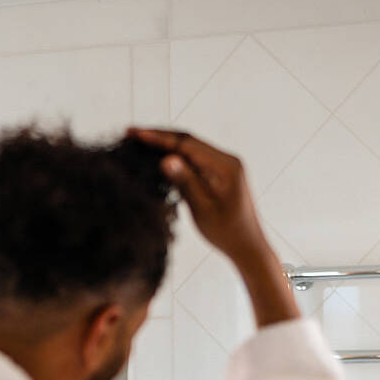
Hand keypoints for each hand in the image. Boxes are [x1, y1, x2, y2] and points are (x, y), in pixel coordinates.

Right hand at [126, 127, 276, 273]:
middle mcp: (227, 160)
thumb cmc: (226, 232)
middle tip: (131, 133)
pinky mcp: (219, 174)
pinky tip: (158, 157)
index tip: (134, 133)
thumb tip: (165, 159)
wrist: (248, 246)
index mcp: (225, 165)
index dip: (158, 138)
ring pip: (190, 149)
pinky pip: (194, 159)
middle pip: (187, 141)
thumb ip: (185, 181)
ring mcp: (224, 165)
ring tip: (139, 141)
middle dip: (159, 136)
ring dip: (165, 144)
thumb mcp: (202, 208)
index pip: (186, 143)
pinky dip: (175, 157)